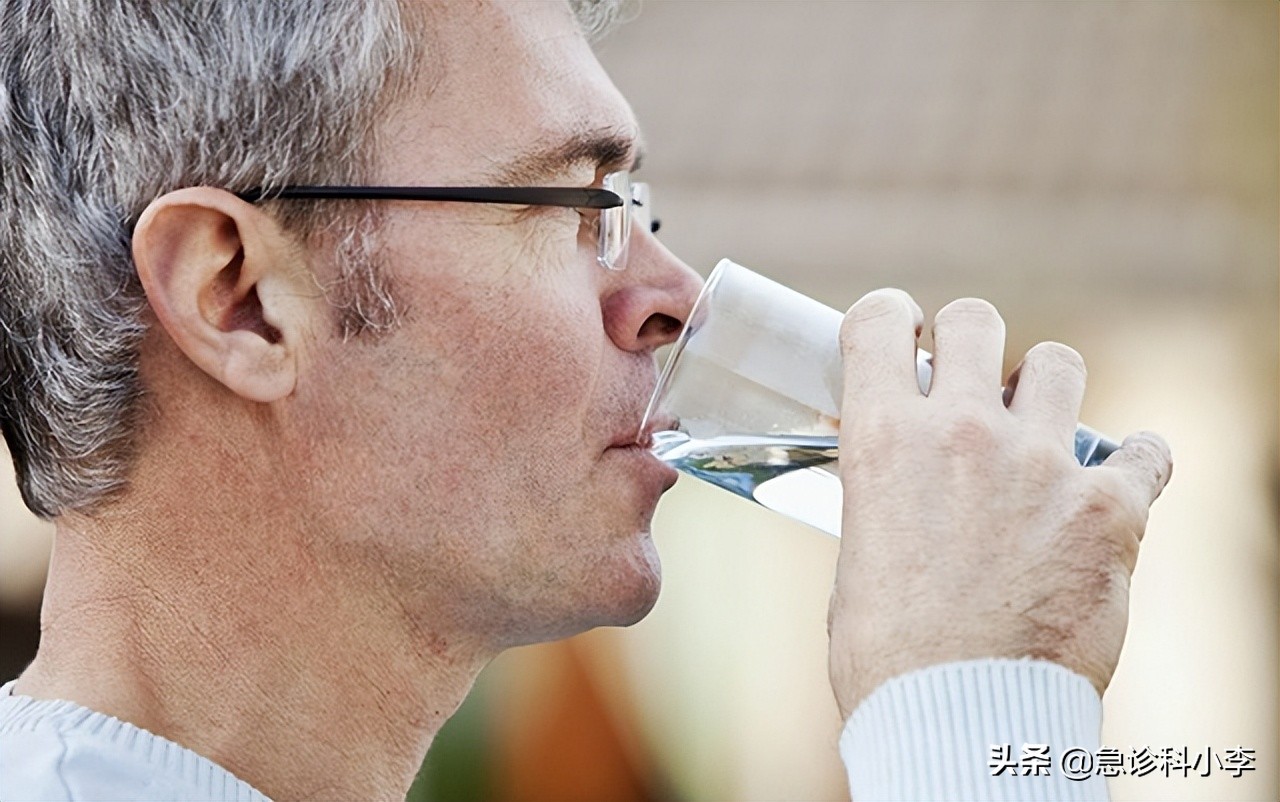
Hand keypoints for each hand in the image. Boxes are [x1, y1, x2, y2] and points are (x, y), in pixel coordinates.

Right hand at [827, 290, 1171, 719]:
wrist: (959, 718)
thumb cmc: (890, 653)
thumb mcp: (858, 552)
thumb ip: (880, 492)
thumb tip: (892, 476)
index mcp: (883, 439)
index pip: (879, 319)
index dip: (891, 321)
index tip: (903, 342)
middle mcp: (961, 432)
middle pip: (976, 317)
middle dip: (971, 341)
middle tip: (972, 385)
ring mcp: (1039, 463)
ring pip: (1059, 362)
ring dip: (1047, 389)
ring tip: (1041, 433)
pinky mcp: (1109, 508)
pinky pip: (1145, 450)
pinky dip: (1134, 464)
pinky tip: (1120, 487)